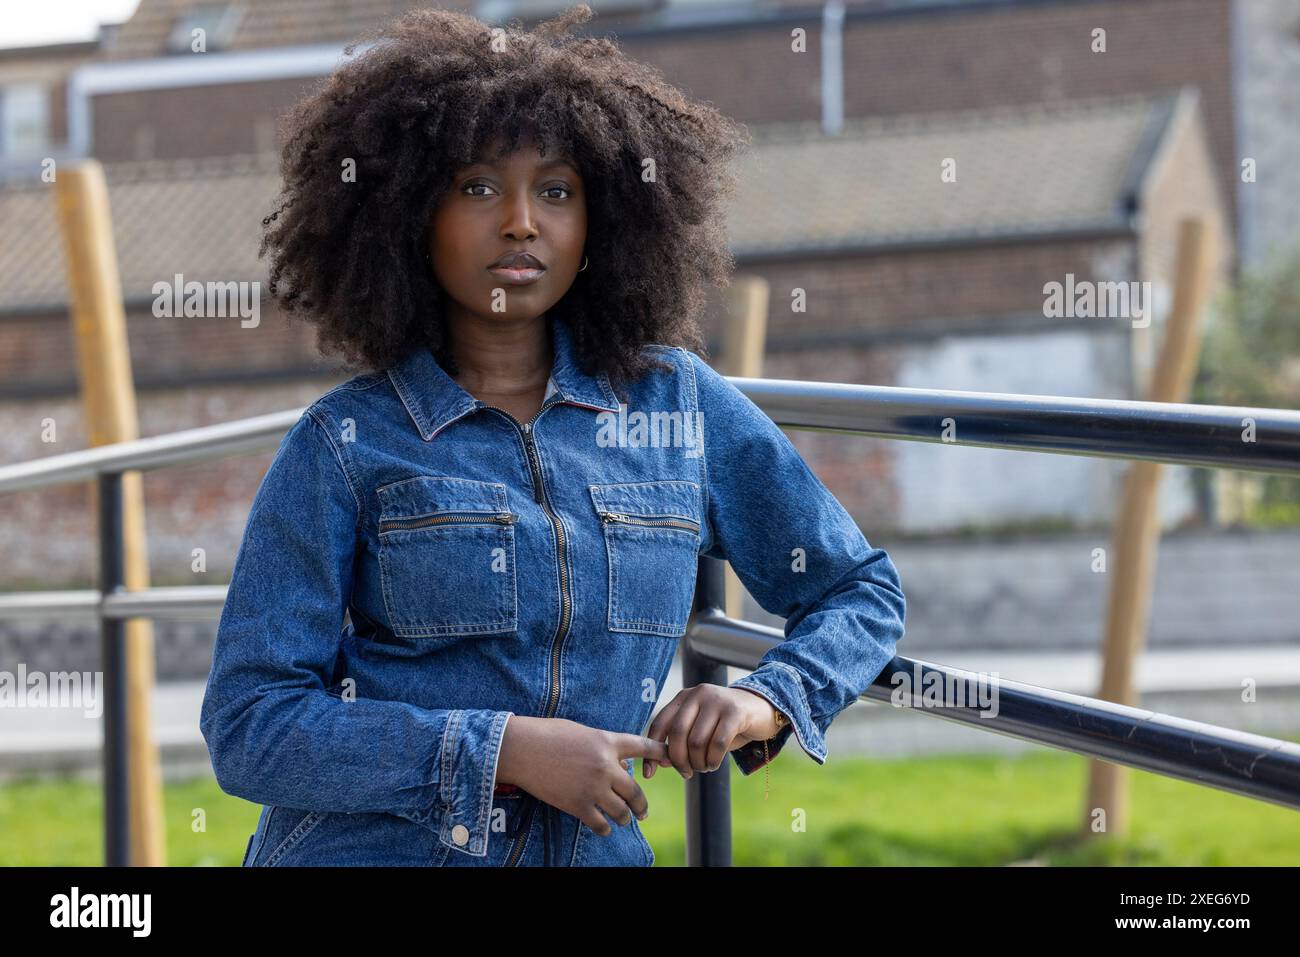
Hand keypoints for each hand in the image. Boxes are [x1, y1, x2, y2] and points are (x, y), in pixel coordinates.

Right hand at [495, 716, 669, 836]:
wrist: (522, 748)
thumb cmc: (548, 734)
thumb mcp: (582, 731)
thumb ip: (603, 745)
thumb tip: (616, 762)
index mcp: (607, 741)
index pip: (644, 747)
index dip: (661, 753)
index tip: (671, 759)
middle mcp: (606, 765)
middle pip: (636, 791)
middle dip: (642, 805)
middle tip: (643, 811)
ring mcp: (593, 787)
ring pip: (622, 811)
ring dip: (625, 818)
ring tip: (624, 819)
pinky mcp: (578, 805)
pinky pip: (600, 824)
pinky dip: (605, 828)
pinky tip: (604, 828)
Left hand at [642, 685, 781, 780]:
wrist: (762, 709)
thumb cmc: (725, 724)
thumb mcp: (700, 730)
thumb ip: (680, 742)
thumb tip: (661, 761)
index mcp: (684, 697)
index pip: (660, 723)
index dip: (652, 750)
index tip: (650, 773)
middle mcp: (698, 694)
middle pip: (678, 733)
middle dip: (679, 760)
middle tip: (686, 773)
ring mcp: (717, 701)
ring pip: (697, 741)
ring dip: (698, 763)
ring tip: (704, 767)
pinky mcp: (735, 711)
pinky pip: (718, 743)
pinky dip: (713, 760)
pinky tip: (714, 764)